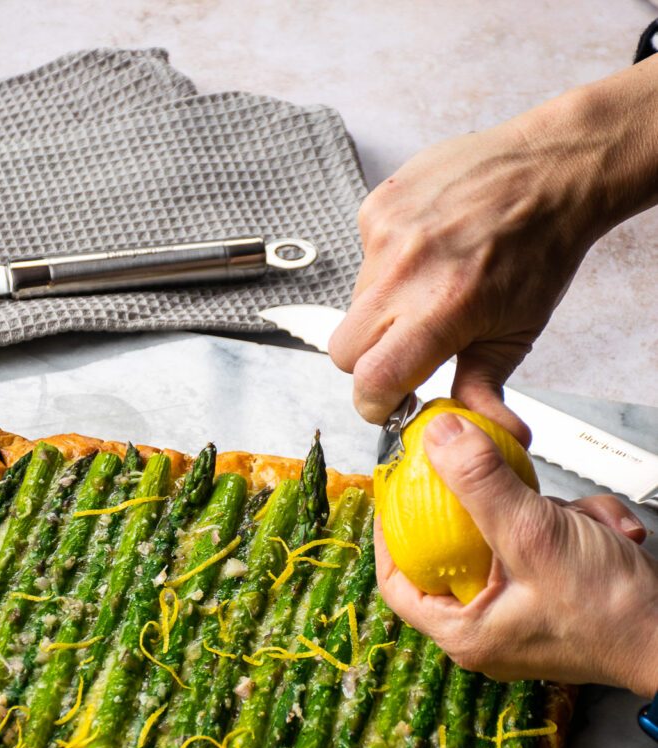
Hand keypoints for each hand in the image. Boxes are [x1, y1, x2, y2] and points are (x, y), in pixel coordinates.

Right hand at [330, 60, 657, 440]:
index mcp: (443, 308)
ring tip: (427, 290)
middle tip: (406, 352)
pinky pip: (364, 259)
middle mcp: (406, 270)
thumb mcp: (517, 332)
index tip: (391, 403)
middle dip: (368, 363)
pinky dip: (388, 267)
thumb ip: (483, 387)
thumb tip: (481, 432)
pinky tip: (426, 253)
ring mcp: (386, 233)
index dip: (375, 402)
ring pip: (353, 304)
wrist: (551, 169)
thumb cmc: (540, 251)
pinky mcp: (379, 206)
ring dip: (381, 312)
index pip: (371, 379)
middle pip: (342, 351)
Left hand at [375, 412, 657, 696]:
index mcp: (465, 631)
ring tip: (584, 523)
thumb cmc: (610, 612)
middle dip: (487, 509)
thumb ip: (480, 483)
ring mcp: (524, 611)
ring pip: (512, 538)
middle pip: (457, 550)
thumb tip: (437, 437)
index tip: (393, 492)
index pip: (397, 583)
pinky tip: (611, 533)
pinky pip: (549, 544)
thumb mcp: (533, 534)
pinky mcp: (558, 594)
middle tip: (486, 474)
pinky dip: (578, 527)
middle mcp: (489, 627)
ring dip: (551, 514)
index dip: (389, 534)